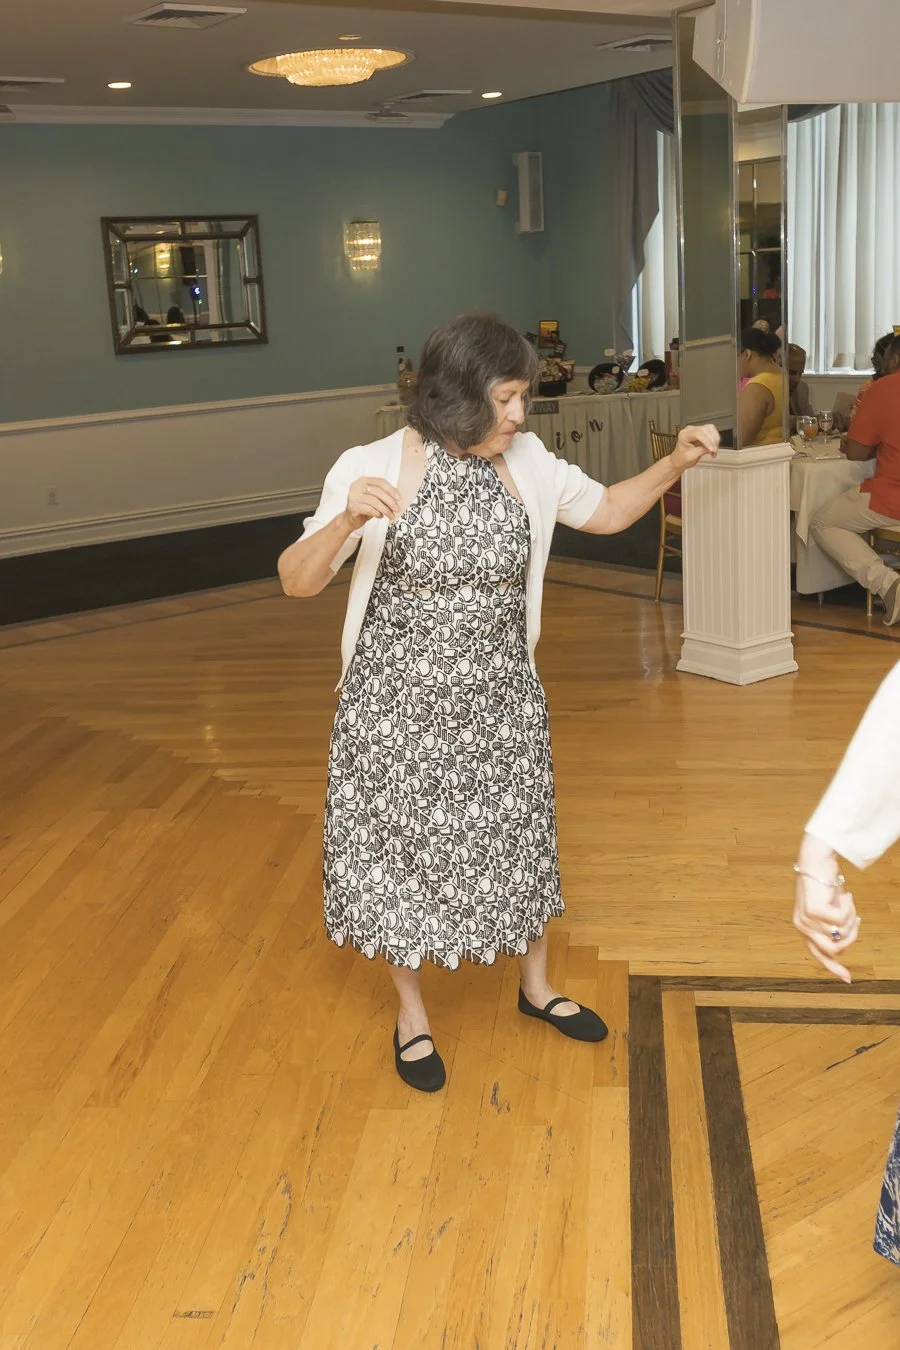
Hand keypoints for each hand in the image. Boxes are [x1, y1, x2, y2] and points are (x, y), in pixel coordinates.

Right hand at [343, 476, 400, 531]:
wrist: (350, 519)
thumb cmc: (364, 507)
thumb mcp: (374, 498)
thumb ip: (383, 495)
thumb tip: (397, 498)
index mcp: (363, 480)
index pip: (380, 482)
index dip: (391, 490)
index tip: (399, 498)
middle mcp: (357, 486)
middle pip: (378, 491)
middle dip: (390, 501)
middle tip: (397, 509)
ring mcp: (353, 496)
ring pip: (374, 501)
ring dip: (385, 509)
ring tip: (390, 515)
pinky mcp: (352, 506)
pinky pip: (369, 509)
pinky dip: (377, 513)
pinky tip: (380, 515)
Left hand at [671, 424, 719, 472]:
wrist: (679, 460)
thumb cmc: (681, 459)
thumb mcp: (691, 456)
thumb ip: (701, 450)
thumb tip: (712, 447)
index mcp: (684, 434)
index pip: (698, 434)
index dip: (707, 441)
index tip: (712, 449)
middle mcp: (690, 430)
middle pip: (706, 430)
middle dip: (712, 441)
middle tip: (714, 451)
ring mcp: (696, 430)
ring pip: (711, 429)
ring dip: (715, 440)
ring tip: (714, 451)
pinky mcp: (702, 432)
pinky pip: (712, 432)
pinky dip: (715, 439)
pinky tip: (714, 447)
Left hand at [793, 864, 860, 983]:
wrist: (816, 861)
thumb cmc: (825, 884)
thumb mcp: (830, 909)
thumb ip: (833, 927)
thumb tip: (843, 945)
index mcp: (804, 928)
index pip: (819, 955)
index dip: (833, 968)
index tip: (847, 978)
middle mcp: (802, 927)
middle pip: (835, 949)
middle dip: (851, 936)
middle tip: (856, 919)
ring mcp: (806, 919)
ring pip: (840, 935)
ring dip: (850, 920)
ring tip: (848, 903)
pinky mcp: (813, 911)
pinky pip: (842, 920)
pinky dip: (849, 908)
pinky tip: (846, 895)